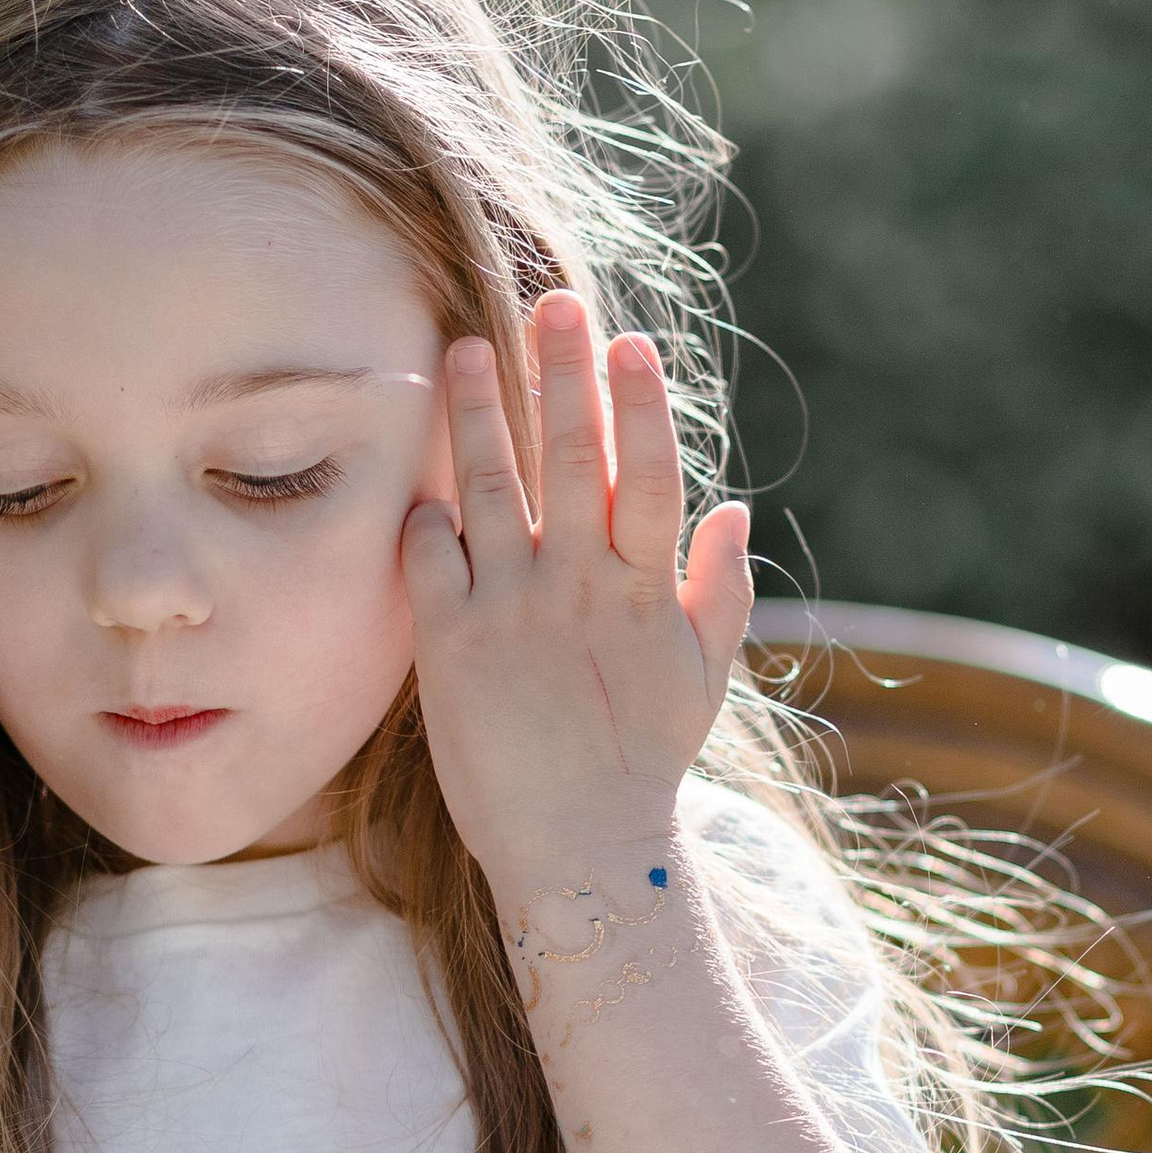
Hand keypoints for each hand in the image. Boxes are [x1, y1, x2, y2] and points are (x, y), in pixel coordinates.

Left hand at [402, 292, 751, 897]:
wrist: (576, 849)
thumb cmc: (641, 764)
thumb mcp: (702, 679)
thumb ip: (720, 592)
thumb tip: (730, 508)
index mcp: (645, 590)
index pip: (646, 473)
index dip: (639, 404)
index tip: (629, 342)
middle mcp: (578, 587)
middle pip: (570, 457)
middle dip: (561, 374)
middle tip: (553, 303)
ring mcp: (510, 609)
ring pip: (490, 487)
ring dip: (477, 412)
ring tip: (462, 348)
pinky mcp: (448, 643)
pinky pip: (431, 553)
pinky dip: (427, 511)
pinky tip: (421, 476)